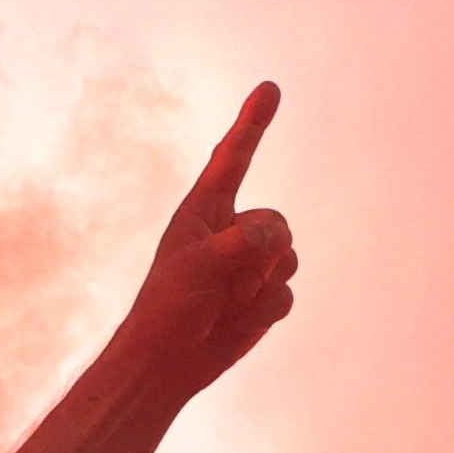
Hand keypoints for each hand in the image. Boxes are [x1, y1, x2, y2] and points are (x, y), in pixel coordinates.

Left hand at [120, 84, 296, 395]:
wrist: (166, 364)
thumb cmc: (166, 310)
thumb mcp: (195, 269)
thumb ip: (237, 244)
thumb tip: (275, 234)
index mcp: (203, 213)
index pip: (232, 159)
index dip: (252, 123)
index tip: (270, 88)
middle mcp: (231, 232)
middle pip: (277, 220)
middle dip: (264, 250)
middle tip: (231, 279)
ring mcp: (250, 264)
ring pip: (288, 256)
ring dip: (263, 283)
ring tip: (227, 301)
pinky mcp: (263, 296)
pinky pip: (287, 292)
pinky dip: (267, 308)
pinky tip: (239, 320)